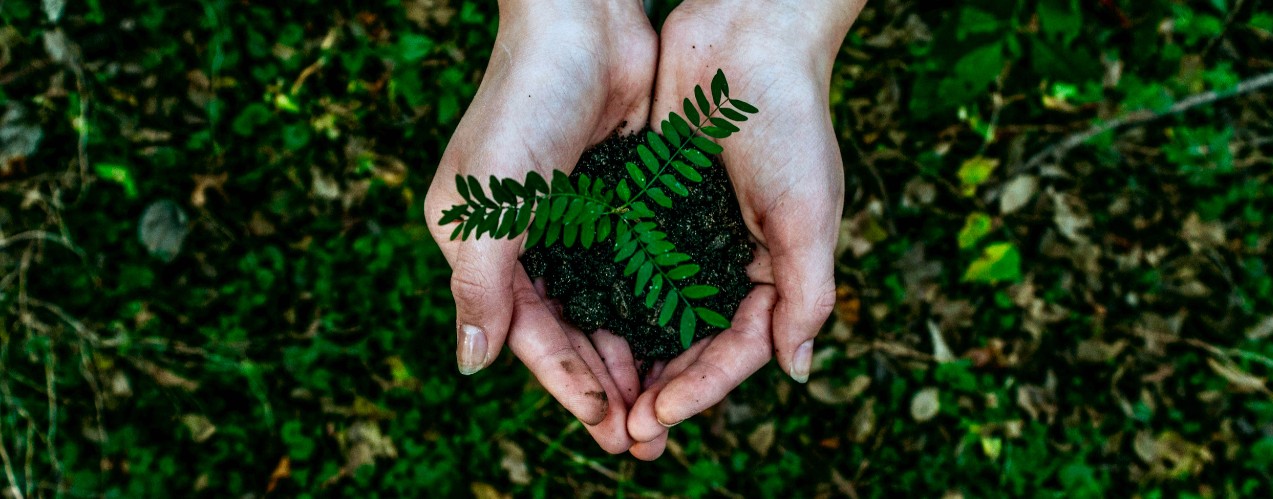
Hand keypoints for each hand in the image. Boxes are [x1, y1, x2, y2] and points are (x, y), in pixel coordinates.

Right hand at [423, 0, 655, 453]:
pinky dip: (652, 307)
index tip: (607, 428)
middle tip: (644, 438)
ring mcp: (573, 222)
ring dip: (632, 356)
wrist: (582, 23)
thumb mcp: (489, 205)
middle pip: (569, 331)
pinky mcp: (616, 201)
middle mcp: (525, 241)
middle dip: (605, 385)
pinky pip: (635, 269)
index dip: (567, 384)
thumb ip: (480, 287)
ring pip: (605, 308)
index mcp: (481, 246)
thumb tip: (471, 366)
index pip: (528, 334)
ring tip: (667, 404)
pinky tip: (681, 340)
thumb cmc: (524, 107)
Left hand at [623, 0, 865, 458]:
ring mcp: (688, 234)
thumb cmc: (788, 120)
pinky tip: (579, 328)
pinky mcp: (651, 205)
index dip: (701, 388)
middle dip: (662, 388)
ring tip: (598, 399)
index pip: (738, 348)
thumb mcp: (807, 213)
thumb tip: (797, 371)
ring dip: (630, 357)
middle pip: (693, 343)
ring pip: (655, 313)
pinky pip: (628, 265)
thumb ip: (806, 293)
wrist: (746, 33)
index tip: (658, 417)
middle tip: (623, 432)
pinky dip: (609, 300)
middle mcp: (730, 259)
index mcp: (776, 268)